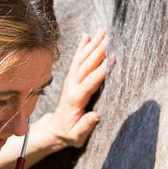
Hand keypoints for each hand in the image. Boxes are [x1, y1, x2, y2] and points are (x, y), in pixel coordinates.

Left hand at [41, 29, 109, 149]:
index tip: (112, 58)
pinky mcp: (71, 79)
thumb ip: (85, 126)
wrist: (55, 130)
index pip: (90, 82)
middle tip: (109, 37)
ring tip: (102, 31)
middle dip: (97, 51)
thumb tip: (95, 116)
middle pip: (86, 66)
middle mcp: (72, 87)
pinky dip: (81, 47)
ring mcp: (70, 81)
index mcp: (75, 99)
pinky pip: (76, 60)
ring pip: (81, 59)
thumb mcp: (77, 136)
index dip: (101, 70)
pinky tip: (87, 36)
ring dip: (91, 45)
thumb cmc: (69, 134)